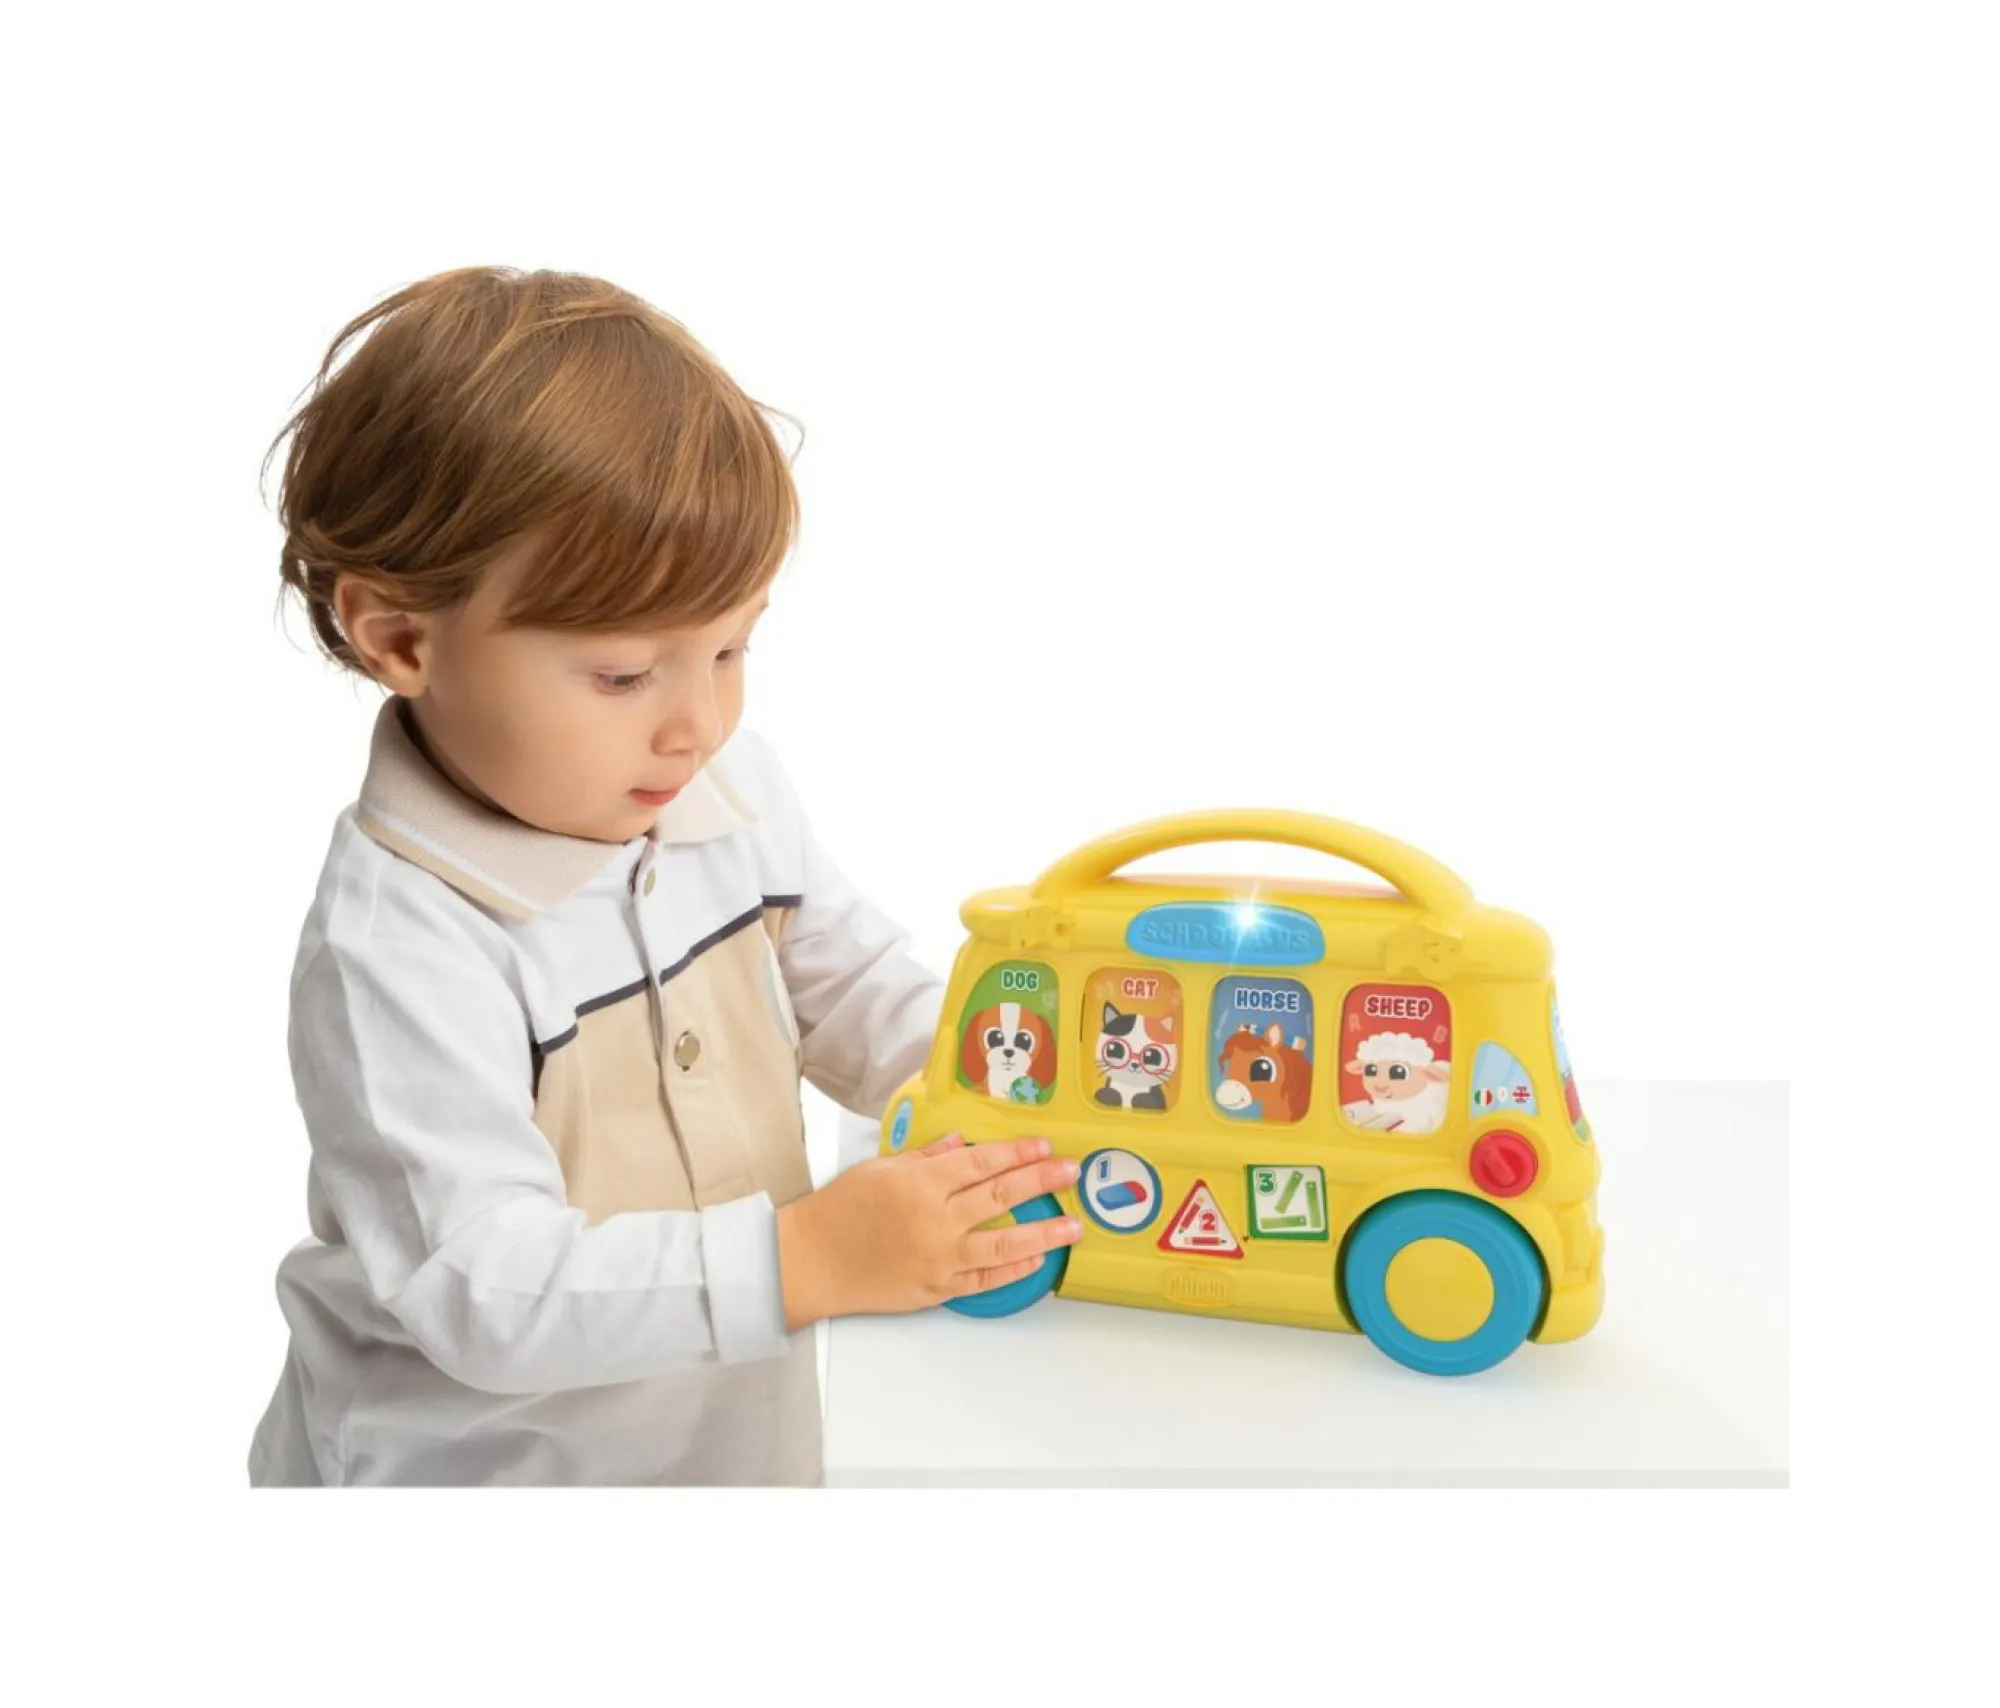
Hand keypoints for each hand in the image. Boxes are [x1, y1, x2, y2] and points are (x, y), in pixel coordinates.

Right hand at [776, 1131, 1081, 1328]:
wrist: (813, 1260)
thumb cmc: (841, 1209)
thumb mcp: (881, 1168)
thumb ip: (927, 1156)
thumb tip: (964, 1144)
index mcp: (921, 1182)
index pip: (982, 1163)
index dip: (1017, 1154)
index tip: (1043, 1148)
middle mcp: (936, 1219)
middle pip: (1001, 1196)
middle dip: (1042, 1181)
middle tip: (1072, 1172)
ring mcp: (939, 1258)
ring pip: (1004, 1244)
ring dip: (1044, 1233)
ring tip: (1073, 1225)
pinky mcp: (937, 1288)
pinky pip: (985, 1280)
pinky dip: (1013, 1270)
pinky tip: (1036, 1260)